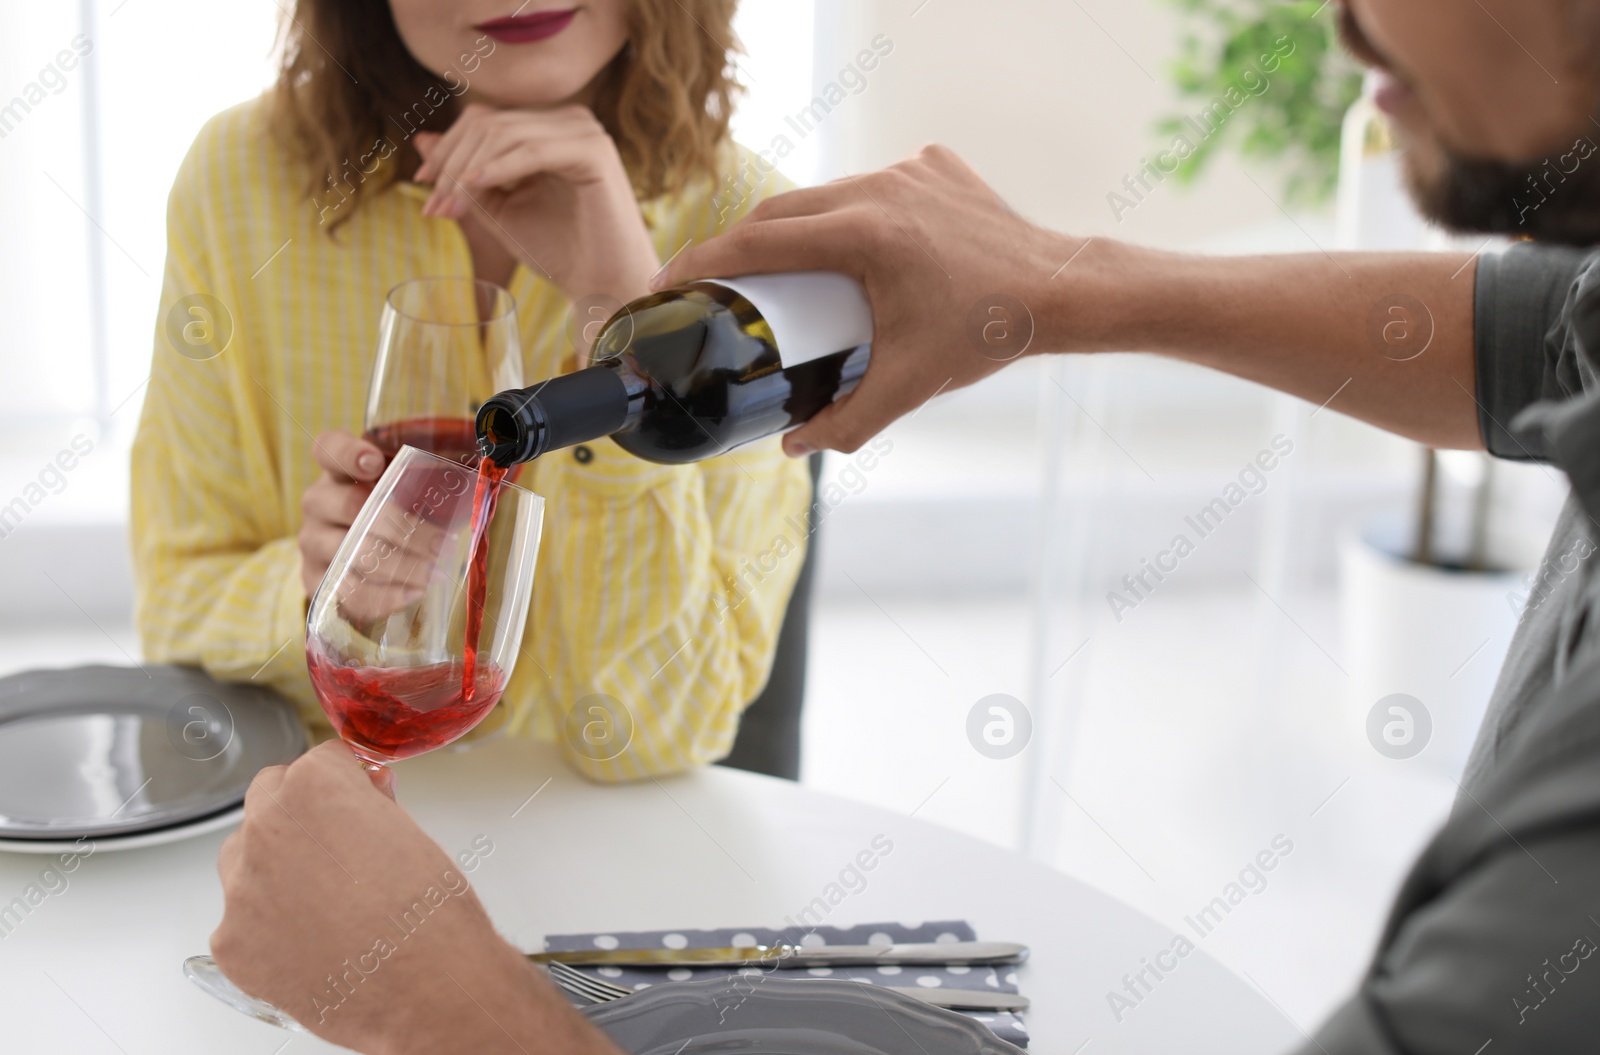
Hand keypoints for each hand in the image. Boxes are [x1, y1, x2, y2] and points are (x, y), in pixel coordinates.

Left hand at [212, 741, 619, 1054]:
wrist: (428, 987)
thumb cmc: (431, 913)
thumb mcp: (411, 832)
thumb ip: (370, 806)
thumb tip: (359, 796)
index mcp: (314, 788)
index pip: (318, 761)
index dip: (345, 782)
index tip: (356, 798)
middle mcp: (266, 828)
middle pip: (268, 797)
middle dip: (299, 812)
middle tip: (337, 845)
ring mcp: (240, 888)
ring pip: (244, 858)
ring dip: (274, 866)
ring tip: (324, 901)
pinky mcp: (231, 943)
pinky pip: (240, 920)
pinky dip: (267, 927)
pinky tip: (310, 942)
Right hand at [300, 431, 456, 624]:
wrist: (356, 559)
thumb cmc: (389, 514)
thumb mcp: (404, 493)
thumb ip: (427, 482)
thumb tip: (483, 488)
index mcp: (339, 470)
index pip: (329, 449)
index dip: (348, 453)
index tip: (374, 462)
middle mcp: (319, 502)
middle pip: (351, 507)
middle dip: (404, 528)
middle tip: (443, 544)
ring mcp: (312, 541)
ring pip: (353, 553)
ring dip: (401, 565)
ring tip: (436, 573)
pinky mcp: (314, 579)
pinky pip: (348, 590)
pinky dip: (386, 595)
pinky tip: (414, 591)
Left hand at [414, 104, 660, 306]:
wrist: (603, 286)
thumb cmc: (557, 251)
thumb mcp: (499, 208)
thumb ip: (465, 175)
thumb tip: (422, 139)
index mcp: (549, 129)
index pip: (484, 120)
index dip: (447, 148)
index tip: (421, 186)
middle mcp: (570, 121)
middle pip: (489, 122)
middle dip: (452, 164)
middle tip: (433, 206)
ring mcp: (585, 131)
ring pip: (504, 134)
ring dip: (466, 171)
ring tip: (449, 208)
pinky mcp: (595, 151)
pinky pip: (532, 151)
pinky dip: (498, 168)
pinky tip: (474, 187)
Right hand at [656, 145, 1096, 455]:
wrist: (1060, 291)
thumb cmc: (987, 335)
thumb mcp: (909, 386)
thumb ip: (846, 422)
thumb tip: (792, 446)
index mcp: (863, 234)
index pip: (757, 242)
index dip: (702, 261)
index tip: (668, 282)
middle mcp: (879, 189)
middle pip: (779, 214)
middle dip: (736, 247)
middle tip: (708, 283)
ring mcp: (906, 169)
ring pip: (823, 194)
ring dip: (793, 230)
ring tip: (772, 269)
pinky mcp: (931, 164)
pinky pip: (869, 185)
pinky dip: (849, 215)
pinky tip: (850, 250)